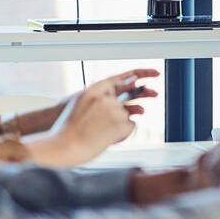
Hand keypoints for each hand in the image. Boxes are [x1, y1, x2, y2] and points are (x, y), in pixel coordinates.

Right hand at [16, 68, 158, 134]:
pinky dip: (122, 134)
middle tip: (154, 93)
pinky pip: (129, 127)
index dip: (142, 73)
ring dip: (120, 124)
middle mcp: (106, 97)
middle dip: (144, 94)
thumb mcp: (81, 104)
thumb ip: (101, 98)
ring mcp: (114, 110)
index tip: (155, 73)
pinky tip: (107, 138)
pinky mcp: (121, 123)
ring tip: (103, 132)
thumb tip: (121, 99)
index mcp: (95, 89)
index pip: (124, 77)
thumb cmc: (69, 129)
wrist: (63, 146)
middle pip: (132, 95)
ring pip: (129, 114)